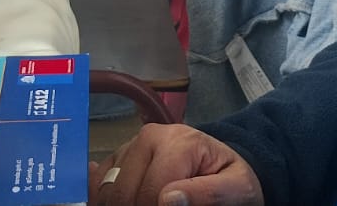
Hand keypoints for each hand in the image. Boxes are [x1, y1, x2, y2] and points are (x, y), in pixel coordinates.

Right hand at [90, 124, 262, 205]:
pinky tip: (123, 203)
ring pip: (108, 190)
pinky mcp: (120, 155)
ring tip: (147, 205)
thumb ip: (210, 193)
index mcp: (179, 142)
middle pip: (124, 192)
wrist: (221, 164)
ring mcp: (131, 145)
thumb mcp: (237, 189)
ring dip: (122, 205)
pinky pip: (99, 182)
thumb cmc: (230, 178)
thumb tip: (168, 199)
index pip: (152, 192)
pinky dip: (105, 198)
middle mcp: (149, 137)